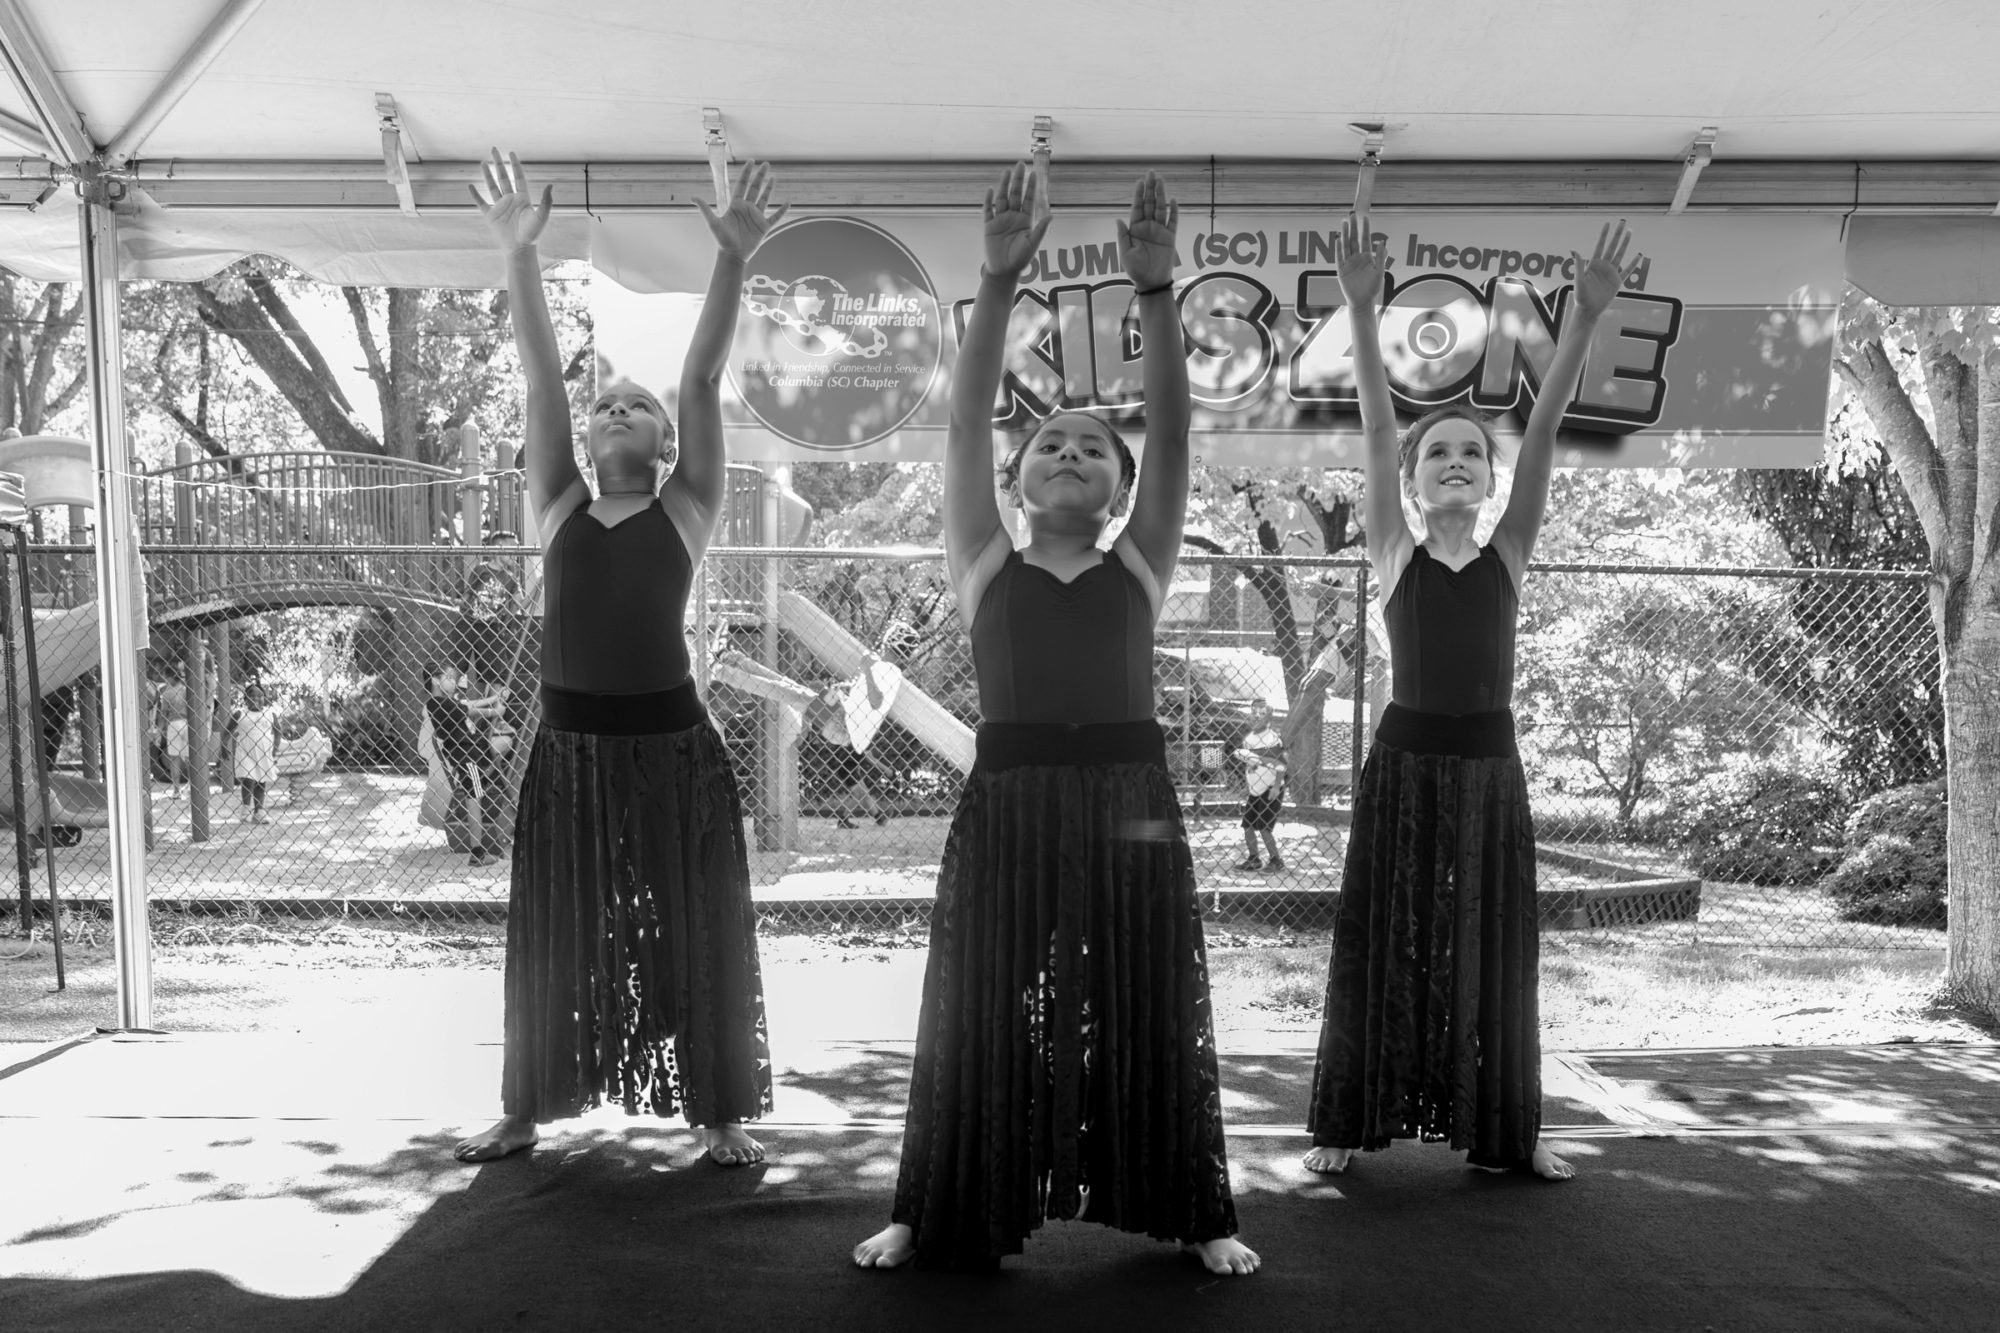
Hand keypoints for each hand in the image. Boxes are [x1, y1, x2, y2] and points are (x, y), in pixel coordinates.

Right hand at [469, 149, 552, 254]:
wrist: (520, 249)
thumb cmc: (532, 235)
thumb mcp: (542, 217)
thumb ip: (546, 201)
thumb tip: (550, 185)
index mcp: (522, 199)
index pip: (518, 177)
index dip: (514, 165)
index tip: (511, 153)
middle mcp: (511, 200)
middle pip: (504, 177)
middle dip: (499, 163)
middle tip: (494, 149)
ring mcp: (500, 207)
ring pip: (492, 186)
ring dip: (487, 175)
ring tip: (483, 162)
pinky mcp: (491, 216)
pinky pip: (481, 203)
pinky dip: (475, 194)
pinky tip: (471, 186)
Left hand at [697, 160, 789, 262]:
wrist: (732, 255)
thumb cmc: (722, 240)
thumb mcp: (713, 223)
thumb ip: (705, 209)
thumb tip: (693, 197)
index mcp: (736, 205)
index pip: (742, 185)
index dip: (747, 173)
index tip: (751, 162)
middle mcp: (747, 208)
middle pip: (755, 188)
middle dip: (760, 175)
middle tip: (766, 164)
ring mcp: (756, 217)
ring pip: (765, 198)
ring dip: (769, 188)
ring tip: (774, 177)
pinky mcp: (764, 227)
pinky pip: (775, 217)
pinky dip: (782, 211)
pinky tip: (788, 203)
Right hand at [982, 162, 1049, 279]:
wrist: (1004, 272)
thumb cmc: (1020, 260)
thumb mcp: (1032, 244)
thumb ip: (1040, 229)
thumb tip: (1052, 216)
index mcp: (1025, 220)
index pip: (1028, 199)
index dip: (1030, 186)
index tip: (1033, 173)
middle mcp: (1013, 217)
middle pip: (1015, 195)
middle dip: (1018, 180)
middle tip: (1020, 165)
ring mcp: (1000, 220)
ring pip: (1002, 198)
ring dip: (1004, 185)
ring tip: (1007, 171)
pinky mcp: (989, 226)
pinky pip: (988, 210)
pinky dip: (988, 200)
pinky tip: (990, 189)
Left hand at [1117, 171, 1178, 290]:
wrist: (1151, 283)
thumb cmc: (1136, 270)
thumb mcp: (1125, 254)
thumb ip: (1122, 236)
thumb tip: (1118, 219)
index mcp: (1135, 230)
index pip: (1137, 208)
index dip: (1139, 195)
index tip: (1140, 182)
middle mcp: (1148, 227)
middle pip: (1150, 204)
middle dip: (1150, 189)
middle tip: (1151, 173)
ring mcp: (1160, 231)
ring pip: (1161, 209)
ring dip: (1161, 195)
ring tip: (1161, 181)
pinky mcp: (1170, 238)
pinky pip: (1173, 222)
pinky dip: (1173, 212)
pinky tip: (1173, 201)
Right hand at [1333, 213, 1386, 308]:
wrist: (1362, 302)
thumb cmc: (1372, 289)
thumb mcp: (1379, 272)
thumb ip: (1381, 257)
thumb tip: (1383, 242)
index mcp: (1367, 257)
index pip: (1365, 239)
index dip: (1365, 228)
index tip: (1365, 217)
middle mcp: (1357, 258)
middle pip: (1354, 239)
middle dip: (1353, 227)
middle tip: (1352, 214)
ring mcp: (1348, 263)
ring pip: (1346, 245)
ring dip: (1345, 233)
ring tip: (1344, 222)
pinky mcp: (1341, 269)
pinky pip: (1339, 256)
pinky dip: (1338, 247)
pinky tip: (1338, 238)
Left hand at [1570, 220, 1642, 321]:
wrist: (1588, 310)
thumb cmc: (1581, 296)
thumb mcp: (1578, 280)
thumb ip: (1578, 265)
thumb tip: (1573, 250)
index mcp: (1593, 264)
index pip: (1600, 245)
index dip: (1604, 234)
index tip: (1608, 222)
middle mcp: (1603, 266)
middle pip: (1612, 246)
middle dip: (1617, 234)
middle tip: (1623, 222)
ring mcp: (1611, 273)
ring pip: (1620, 254)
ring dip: (1625, 244)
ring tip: (1630, 232)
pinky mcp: (1617, 282)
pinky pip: (1627, 270)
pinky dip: (1633, 263)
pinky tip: (1638, 255)